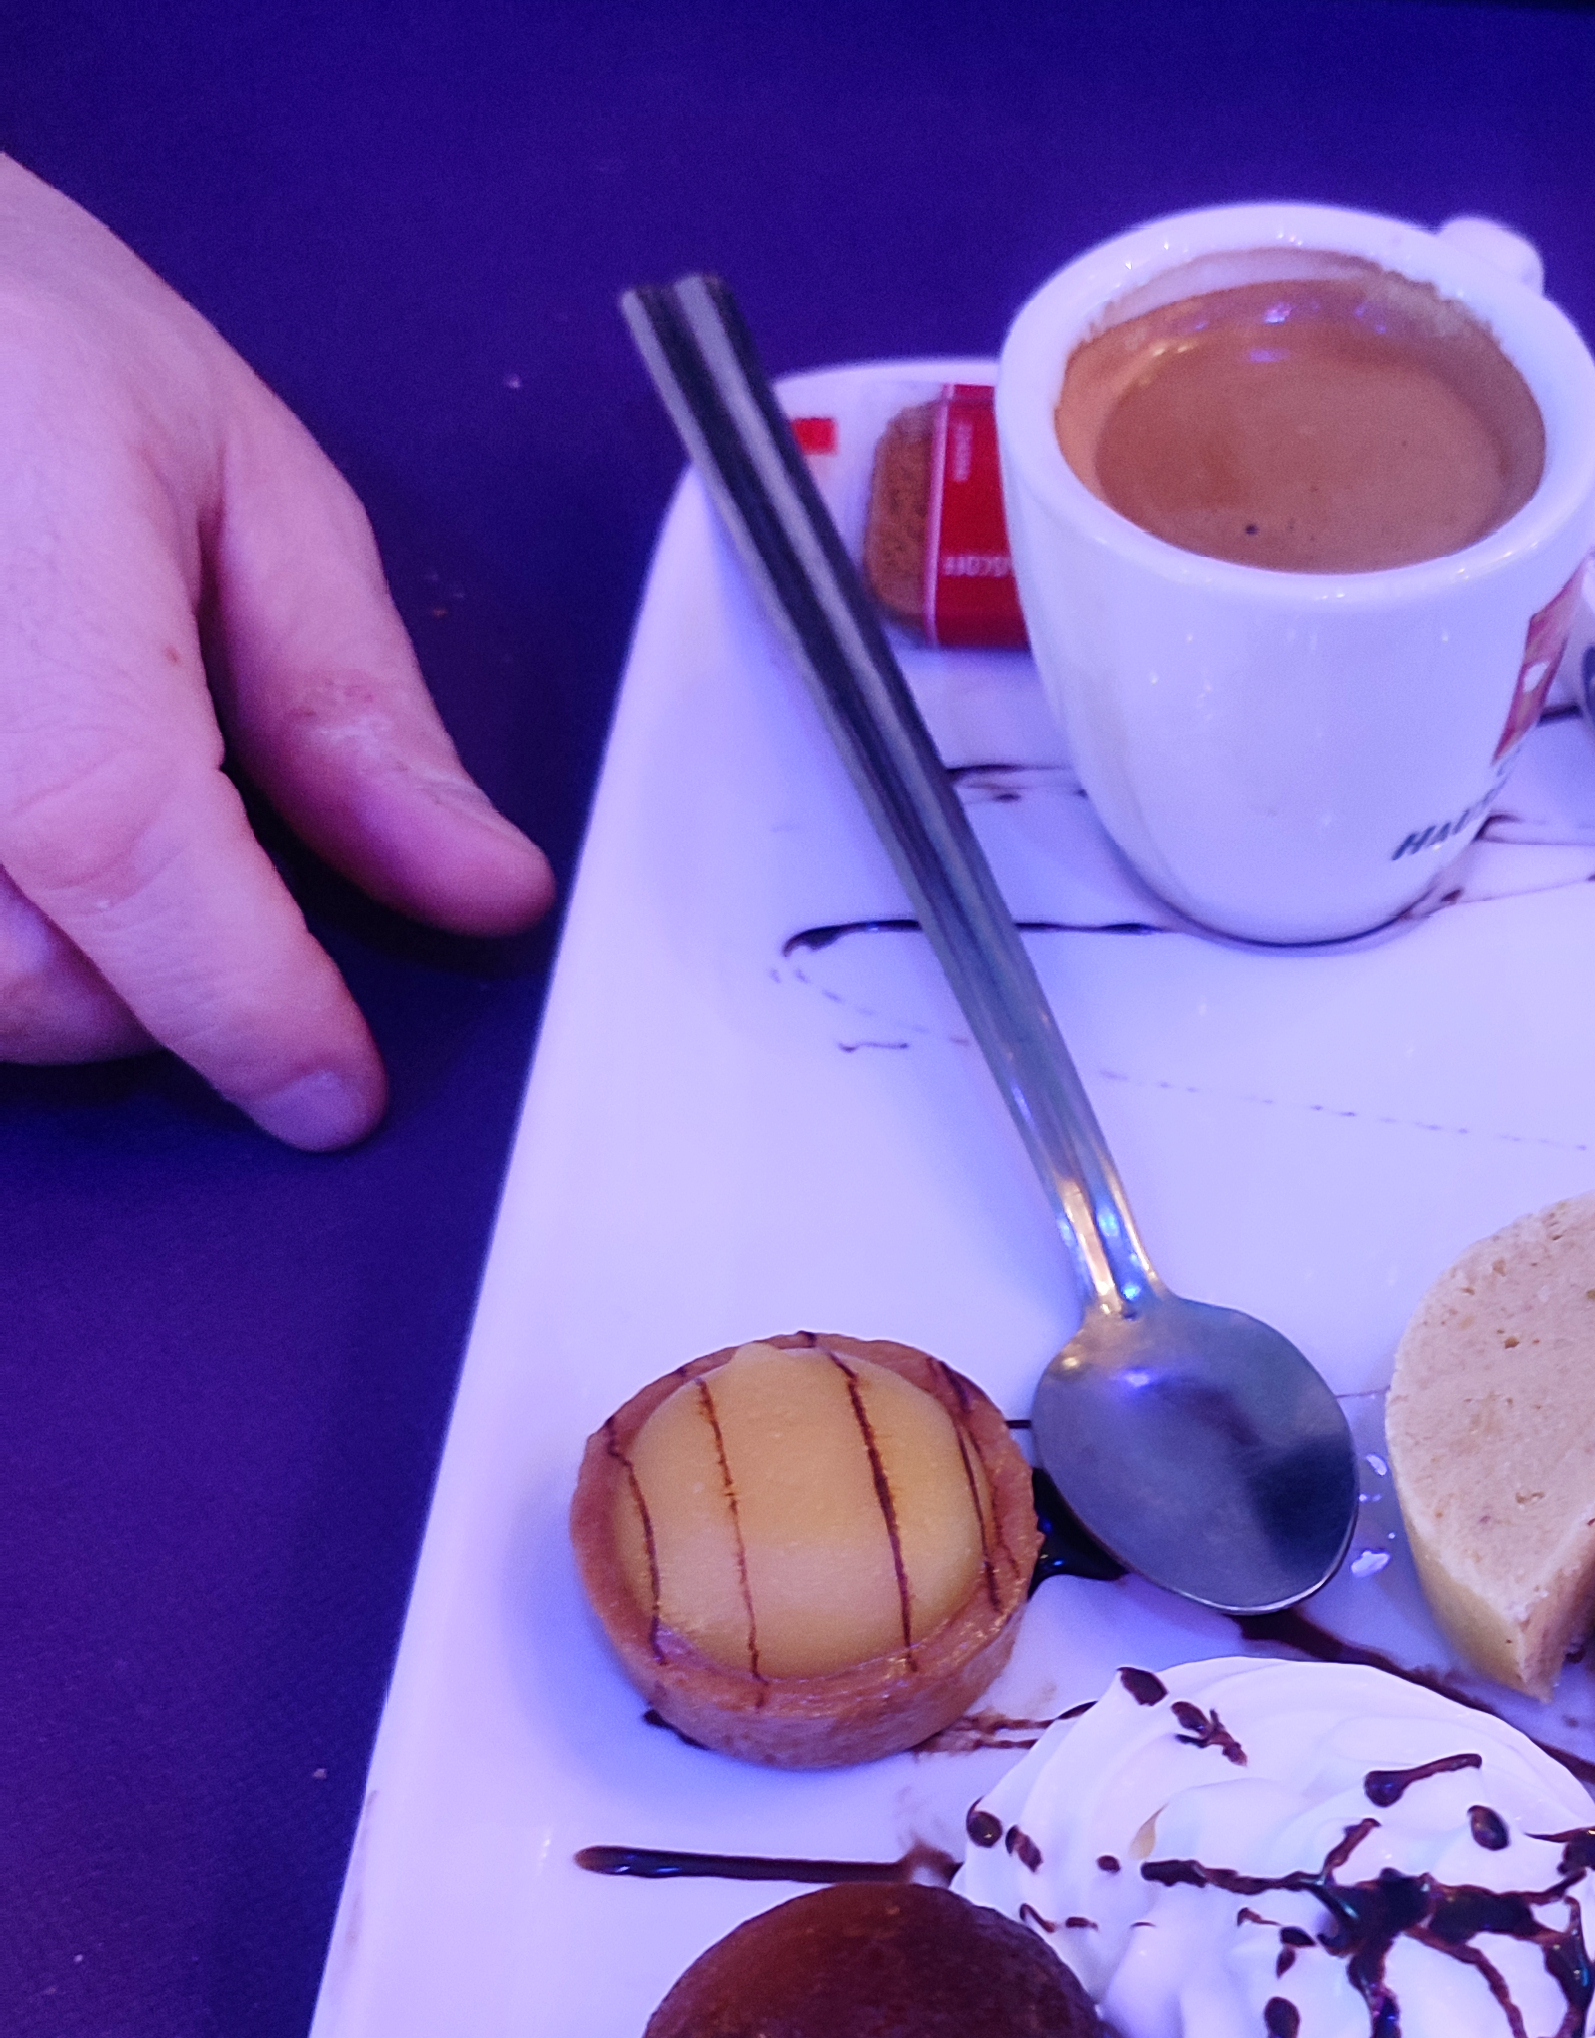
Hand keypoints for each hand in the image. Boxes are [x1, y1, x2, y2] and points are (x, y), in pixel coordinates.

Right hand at [0, 160, 553, 1147]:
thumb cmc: (15, 326)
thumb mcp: (239, 477)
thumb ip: (350, 703)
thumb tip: (479, 893)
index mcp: (12, 544)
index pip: (113, 834)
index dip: (242, 996)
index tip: (334, 1086)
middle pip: (9, 966)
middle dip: (154, 1002)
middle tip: (225, 922)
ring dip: (43, 980)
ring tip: (101, 859)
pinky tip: (24, 855)